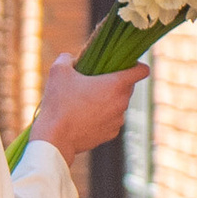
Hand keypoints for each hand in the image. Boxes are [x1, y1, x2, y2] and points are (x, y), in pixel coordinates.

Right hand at [27, 49, 148, 163]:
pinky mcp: (111, 134)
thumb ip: (67, 58)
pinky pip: (111, 120)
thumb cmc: (59, 103)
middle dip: (114, 82)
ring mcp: (118, 120)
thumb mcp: (58, 72)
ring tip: (85, 101)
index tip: (124, 65)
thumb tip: (70, 58)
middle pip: (127, 87)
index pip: (142, 70)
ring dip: (107, 101)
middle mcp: (122, 103)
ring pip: (118, 104)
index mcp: (116, 84)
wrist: (55, 139)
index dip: (135, 65)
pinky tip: (84, 117)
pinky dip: (102, 117)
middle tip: (93, 82)